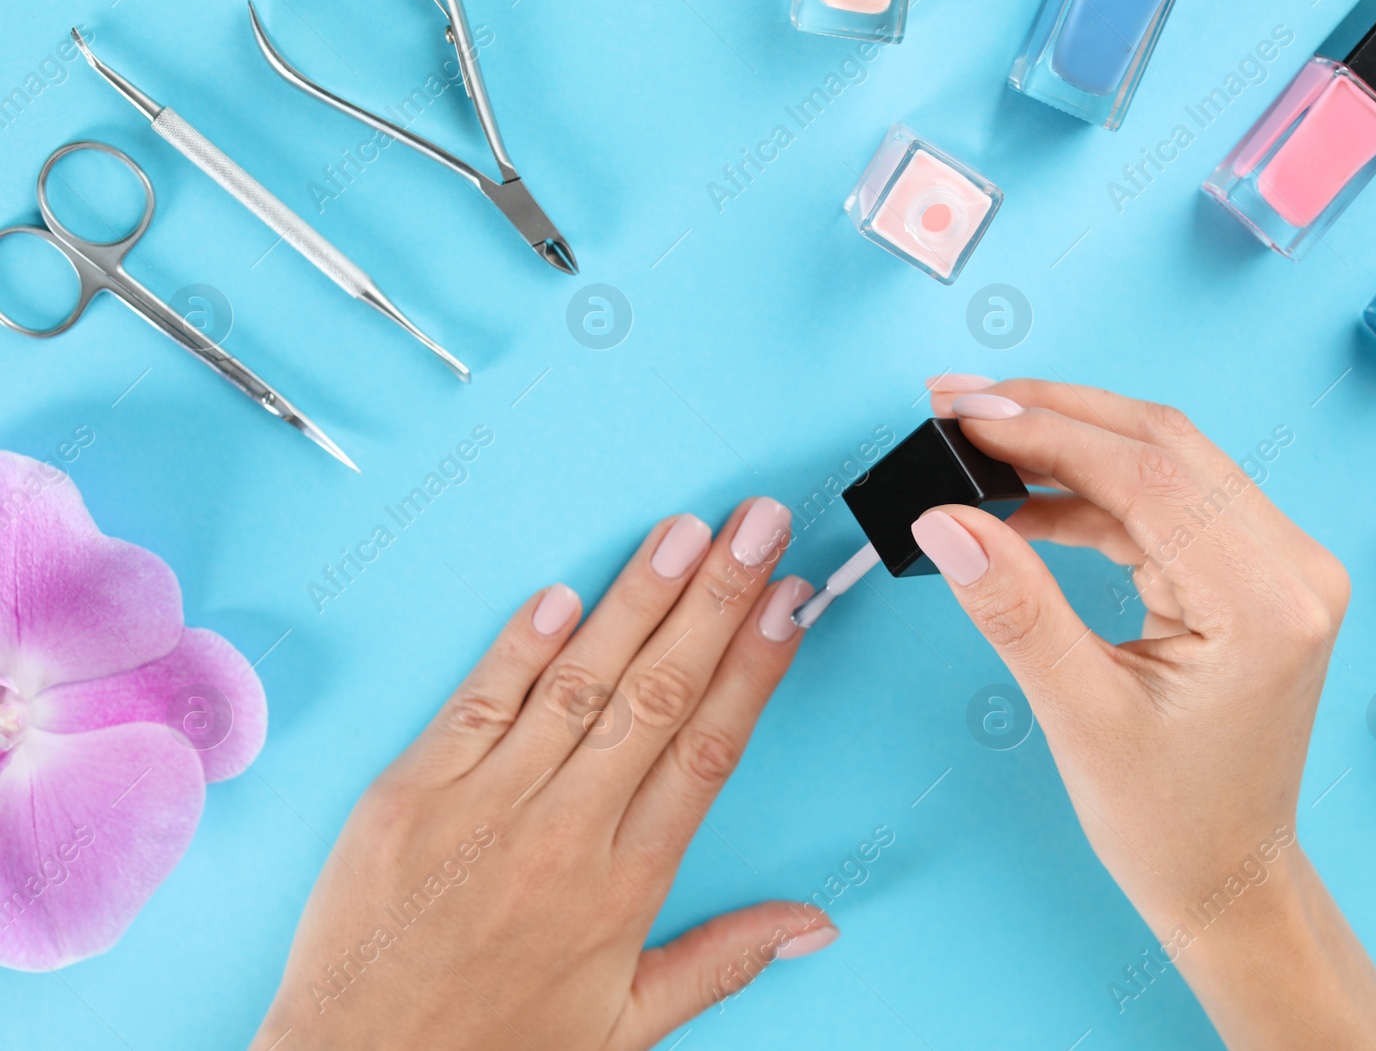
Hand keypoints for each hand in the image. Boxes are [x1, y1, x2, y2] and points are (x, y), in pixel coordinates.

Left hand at [251, 499, 832, 1050]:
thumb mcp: (626, 1028)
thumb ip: (724, 960)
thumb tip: (815, 923)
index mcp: (623, 886)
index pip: (709, 748)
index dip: (754, 666)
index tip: (790, 603)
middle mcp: (562, 833)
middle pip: (657, 693)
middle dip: (716, 598)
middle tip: (758, 528)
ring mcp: (481, 806)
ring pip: (577, 681)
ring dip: (636, 599)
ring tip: (685, 533)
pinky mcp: (407, 794)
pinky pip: (477, 703)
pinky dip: (519, 645)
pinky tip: (565, 594)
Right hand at [921, 377, 1375, 1049]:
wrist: (1228, 877)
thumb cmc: (1171, 823)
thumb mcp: (1080, 717)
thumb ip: (1015, 607)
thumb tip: (946, 520)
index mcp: (1267, 604)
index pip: (1148, 475)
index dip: (1046, 432)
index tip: (962, 413)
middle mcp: (1292, 568)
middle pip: (1163, 444)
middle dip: (1053, 415)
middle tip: (957, 405)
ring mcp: (1279, 565)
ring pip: (1164, 462)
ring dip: (1068, 445)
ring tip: (976, 446)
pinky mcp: (1252, 572)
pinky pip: (1165, 503)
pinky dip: (1090, 494)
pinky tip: (1022, 505)